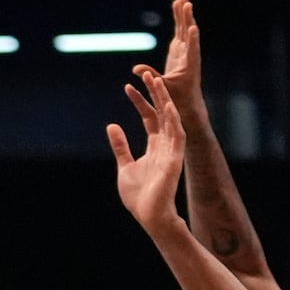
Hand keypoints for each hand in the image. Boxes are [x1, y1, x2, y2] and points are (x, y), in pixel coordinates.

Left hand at [107, 72, 185, 231]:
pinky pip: (177, 135)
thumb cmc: (138, 197)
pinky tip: (167, 104)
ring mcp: (171, 151)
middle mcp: (165, 145)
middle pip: (160, 113)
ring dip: (163, 99)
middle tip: (146, 73)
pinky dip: (172, 119)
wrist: (149, 216)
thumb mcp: (124, 166)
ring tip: (157, 80)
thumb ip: (120, 146)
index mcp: (154, 147)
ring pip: (169, 118)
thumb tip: (112, 126)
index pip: (148, 117)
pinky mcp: (175, 159)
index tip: (127, 87)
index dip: (139, 102)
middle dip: (154, 93)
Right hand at [131, 0, 206, 125]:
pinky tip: (178, 6)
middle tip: (186, 3)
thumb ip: (151, 77)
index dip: (192, 39)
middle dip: (187, 19)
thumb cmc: (177, 101)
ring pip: (185, 29)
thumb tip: (135, 69)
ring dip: (184, 14)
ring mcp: (185, 52)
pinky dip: (179, 18)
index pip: (191, 51)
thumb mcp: (163, 90)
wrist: (187, 105)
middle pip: (188, 34)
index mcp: (189, 66)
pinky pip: (180, 30)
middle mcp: (189, 56)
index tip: (193, 28)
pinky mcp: (180, 51)